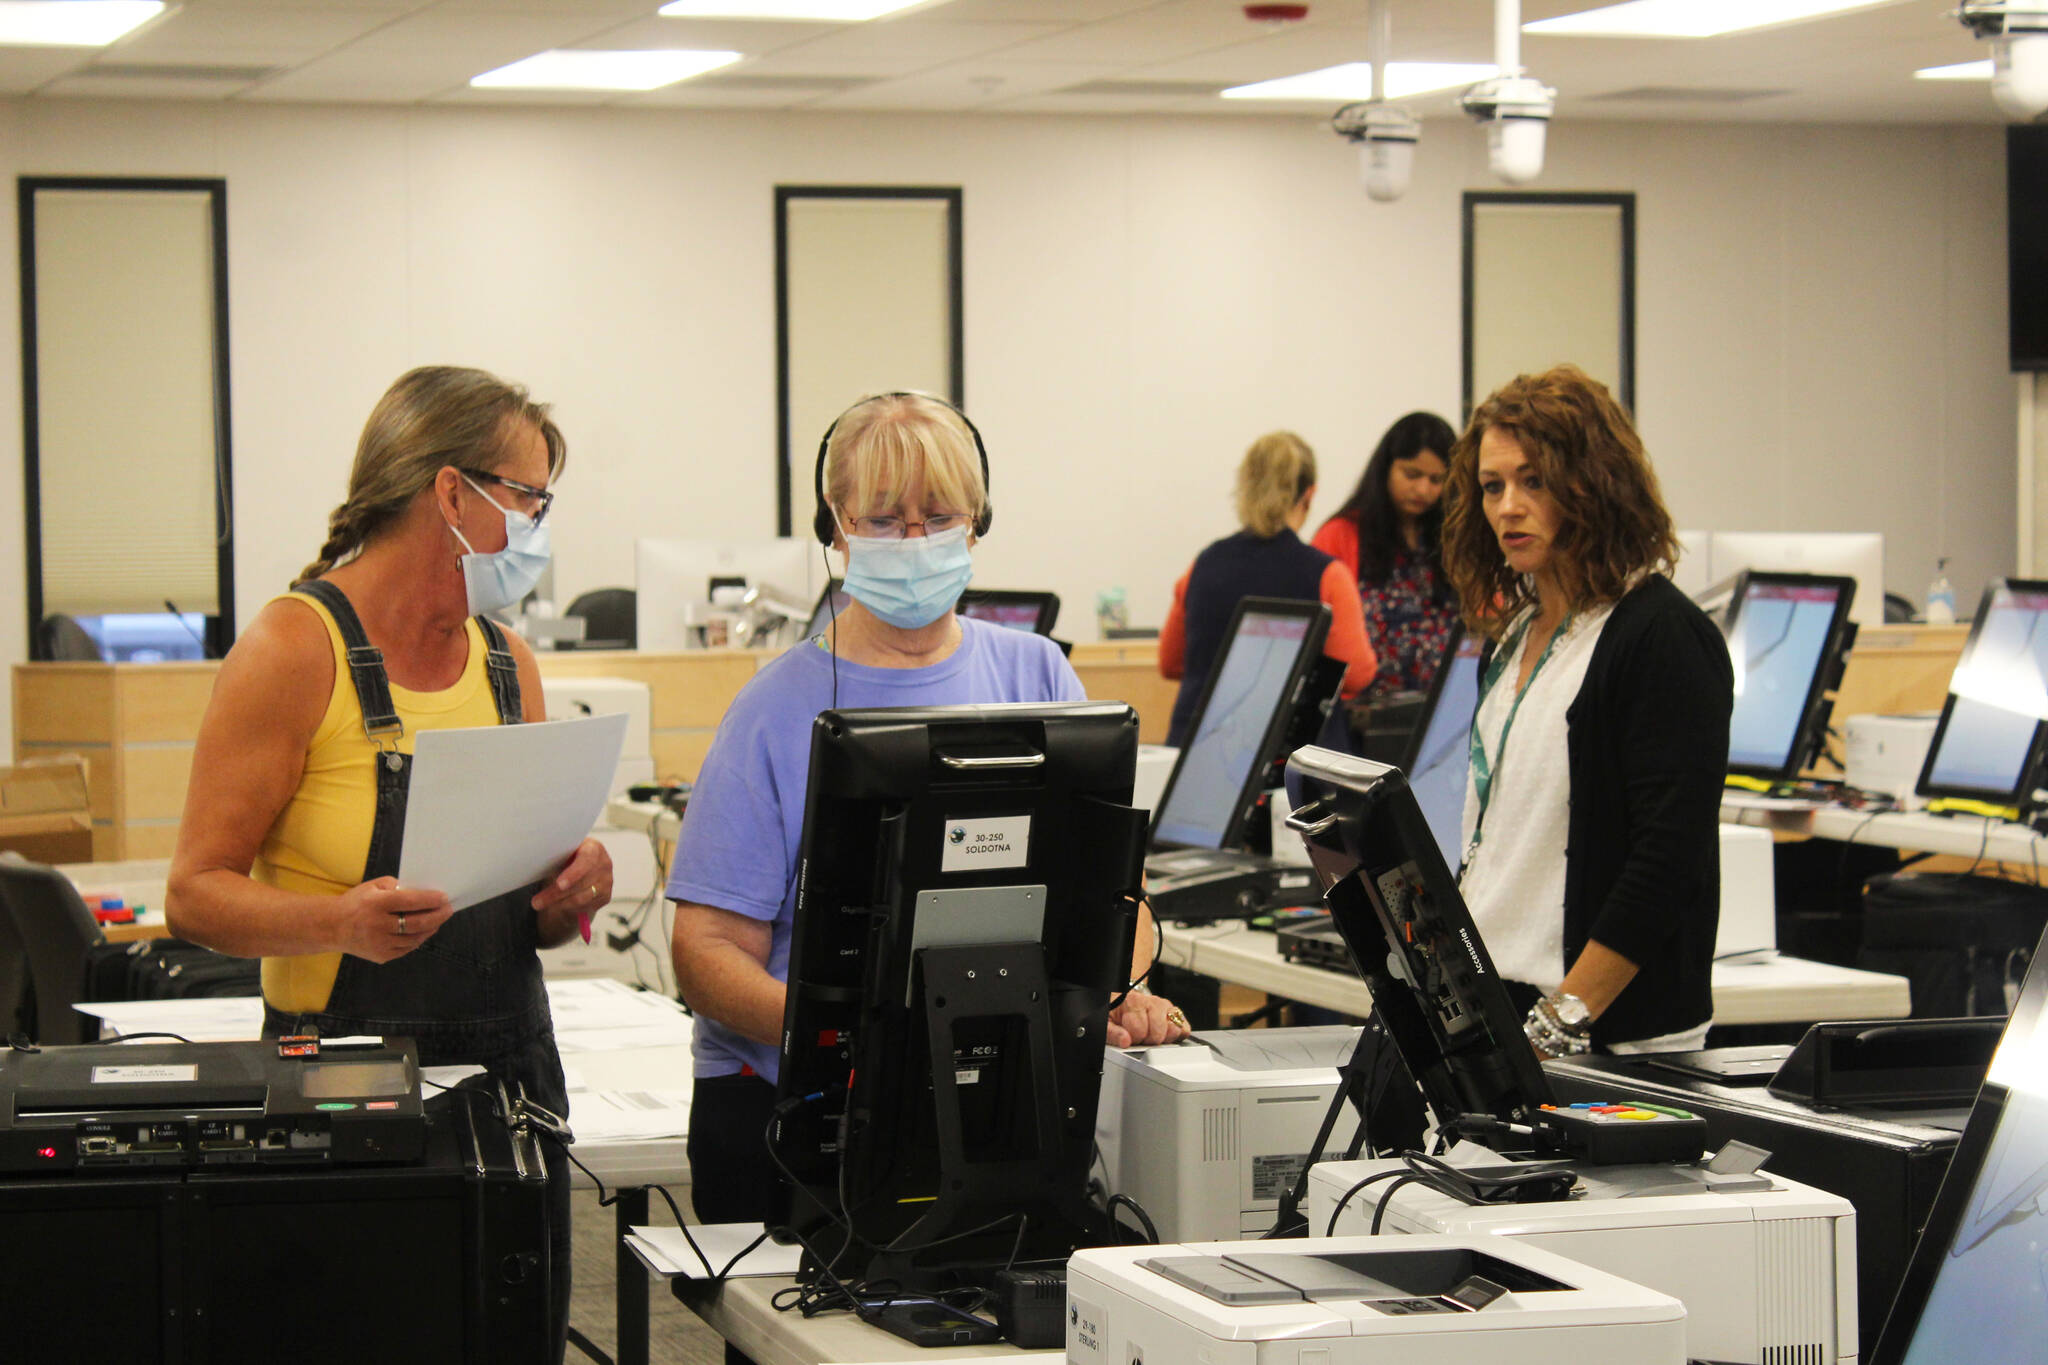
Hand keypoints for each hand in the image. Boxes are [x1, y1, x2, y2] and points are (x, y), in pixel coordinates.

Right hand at [334, 877, 453, 962]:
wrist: (331, 927)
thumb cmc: (356, 902)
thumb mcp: (372, 886)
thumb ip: (397, 886)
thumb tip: (422, 891)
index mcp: (376, 904)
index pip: (409, 902)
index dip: (430, 900)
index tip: (445, 897)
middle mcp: (377, 925)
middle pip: (416, 923)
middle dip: (437, 916)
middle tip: (449, 910)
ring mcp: (379, 943)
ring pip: (415, 938)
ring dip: (431, 928)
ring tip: (439, 919)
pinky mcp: (381, 956)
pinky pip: (407, 948)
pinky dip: (418, 939)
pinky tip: (424, 931)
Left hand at [532, 838, 613, 932]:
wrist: (580, 868)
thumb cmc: (567, 858)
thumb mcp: (562, 853)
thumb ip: (555, 856)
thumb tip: (535, 859)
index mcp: (594, 848)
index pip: (587, 860)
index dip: (573, 874)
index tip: (559, 884)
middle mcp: (604, 864)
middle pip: (581, 883)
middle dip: (556, 894)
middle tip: (536, 901)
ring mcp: (607, 881)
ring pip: (581, 898)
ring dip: (558, 903)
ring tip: (539, 904)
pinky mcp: (605, 896)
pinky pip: (585, 907)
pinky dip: (569, 907)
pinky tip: (557, 904)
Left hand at [1106, 990, 1190, 1047]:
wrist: (1124, 1002)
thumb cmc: (1115, 1013)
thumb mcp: (1107, 1023)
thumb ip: (1113, 1033)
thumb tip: (1125, 1041)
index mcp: (1134, 1002)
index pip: (1139, 1030)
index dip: (1133, 1039)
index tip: (1129, 1036)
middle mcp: (1152, 1002)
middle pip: (1158, 1032)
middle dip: (1148, 1040)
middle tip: (1140, 1037)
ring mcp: (1166, 1007)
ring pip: (1174, 1029)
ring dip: (1163, 1038)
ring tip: (1151, 1036)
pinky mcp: (1175, 1014)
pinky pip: (1185, 1028)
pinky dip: (1177, 1036)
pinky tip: (1164, 1036)